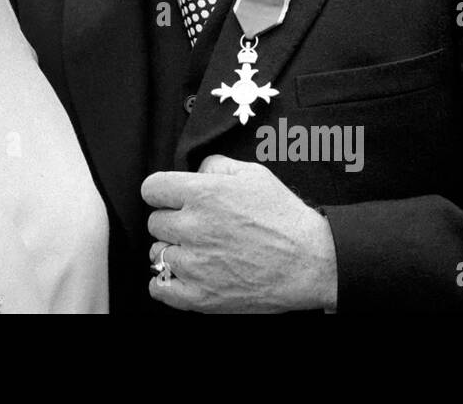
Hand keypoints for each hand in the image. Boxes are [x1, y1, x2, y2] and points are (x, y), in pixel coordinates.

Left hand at [143, 155, 337, 312]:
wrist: (311, 262)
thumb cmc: (285, 218)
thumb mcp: (254, 174)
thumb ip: (215, 166)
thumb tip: (194, 173)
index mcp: (203, 194)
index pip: (151, 188)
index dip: (162, 192)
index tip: (171, 198)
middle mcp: (193, 227)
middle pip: (154, 222)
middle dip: (172, 221)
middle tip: (195, 226)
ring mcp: (195, 264)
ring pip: (156, 253)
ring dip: (173, 250)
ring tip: (197, 251)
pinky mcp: (200, 296)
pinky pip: (159, 288)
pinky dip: (165, 281)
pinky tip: (182, 274)